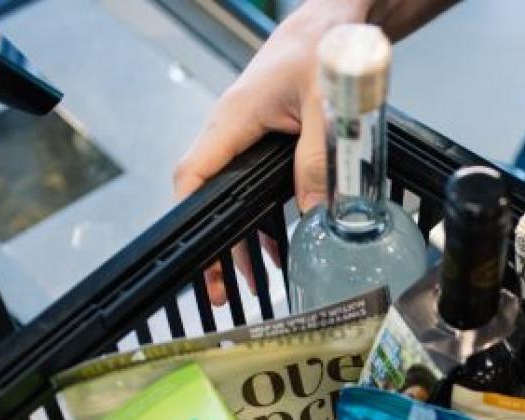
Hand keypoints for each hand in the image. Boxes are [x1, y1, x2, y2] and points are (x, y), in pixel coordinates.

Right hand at [173, 1, 368, 302]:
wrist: (333, 23)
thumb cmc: (323, 49)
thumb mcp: (326, 110)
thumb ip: (319, 161)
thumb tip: (318, 213)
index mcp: (235, 118)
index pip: (195, 173)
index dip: (191, 216)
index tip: (196, 254)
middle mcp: (230, 127)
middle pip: (208, 194)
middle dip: (215, 243)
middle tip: (219, 289)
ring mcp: (244, 133)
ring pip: (229, 193)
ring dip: (239, 236)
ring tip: (248, 280)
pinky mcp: (261, 137)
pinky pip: (249, 182)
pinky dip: (259, 216)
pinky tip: (275, 246)